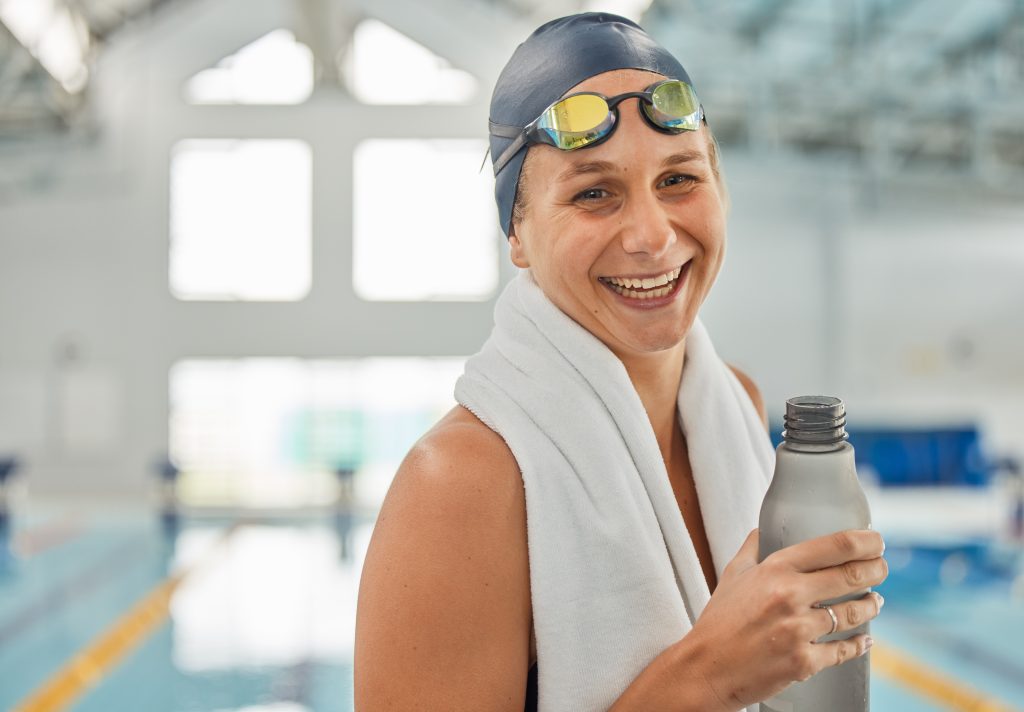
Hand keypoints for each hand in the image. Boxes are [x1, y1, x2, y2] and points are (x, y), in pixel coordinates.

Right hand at [685, 528, 886, 710]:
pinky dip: (859, 645)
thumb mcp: (731, 575)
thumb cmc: (718, 621)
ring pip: (852, 614)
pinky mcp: (804, 663)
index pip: (833, 547)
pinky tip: (865, 640)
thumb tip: (762, 529)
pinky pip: (843, 651)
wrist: (707, 668)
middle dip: (876, 569)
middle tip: (882, 567)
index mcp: (775, 570)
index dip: (864, 542)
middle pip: (851, 576)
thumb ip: (751, 549)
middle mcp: (790, 596)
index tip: (876, 542)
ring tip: (876, 601)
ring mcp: (799, 631)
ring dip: (871, 605)